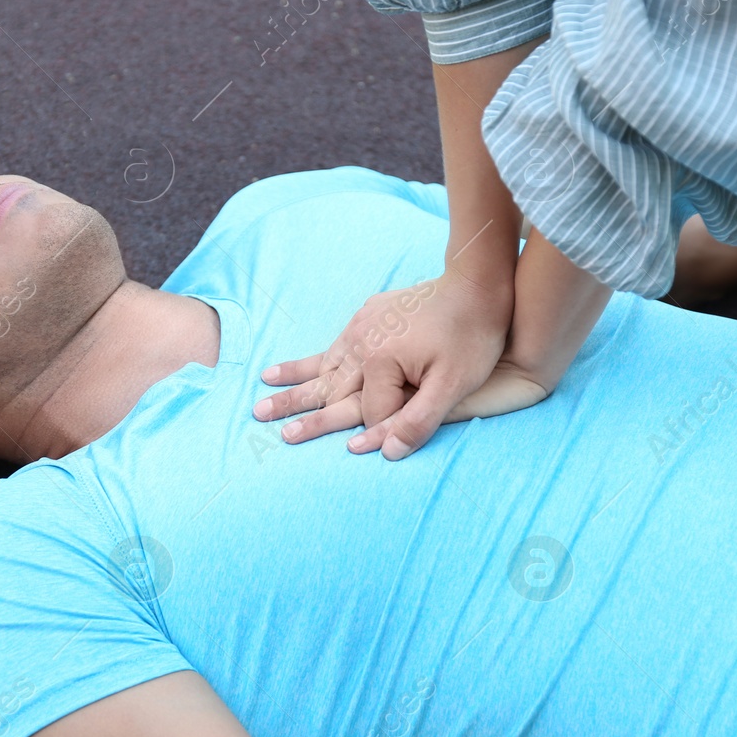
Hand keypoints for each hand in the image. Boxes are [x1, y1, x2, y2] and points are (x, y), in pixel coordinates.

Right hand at [252, 269, 512, 459]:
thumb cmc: (472, 337)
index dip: (382, 431)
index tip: (384, 445)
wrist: (478, 284)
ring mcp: (361, 329)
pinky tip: (288, 367)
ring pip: (323, 368)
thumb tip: (387, 453)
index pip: (371, 413)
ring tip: (262, 397)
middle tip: (259, 420)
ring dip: (293, 386)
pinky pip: (332, 347)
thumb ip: (419, 421)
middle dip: (294, 410)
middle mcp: (362, 344)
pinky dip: (309, 362)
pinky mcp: (366, 318)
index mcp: (381, 362)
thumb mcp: (454, 385)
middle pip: (329, 390)